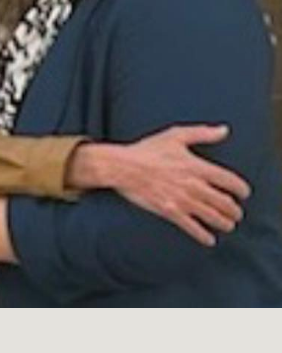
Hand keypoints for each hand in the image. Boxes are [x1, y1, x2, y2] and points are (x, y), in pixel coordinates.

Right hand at [68, 126, 250, 246]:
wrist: (124, 167)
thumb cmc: (148, 150)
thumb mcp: (175, 135)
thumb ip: (202, 133)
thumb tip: (224, 130)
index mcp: (196, 166)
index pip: (230, 181)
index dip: (242, 189)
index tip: (244, 193)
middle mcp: (193, 185)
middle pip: (225, 204)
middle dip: (235, 210)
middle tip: (236, 212)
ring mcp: (183, 201)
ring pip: (214, 218)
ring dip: (225, 224)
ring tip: (227, 224)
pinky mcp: (171, 212)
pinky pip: (194, 229)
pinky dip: (205, 236)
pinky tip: (209, 239)